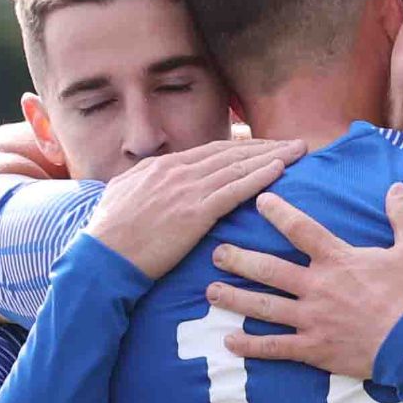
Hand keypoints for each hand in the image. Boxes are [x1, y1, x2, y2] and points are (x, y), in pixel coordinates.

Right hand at [86, 139, 306, 278]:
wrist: (103, 258)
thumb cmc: (109, 234)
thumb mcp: (121, 194)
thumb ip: (142, 180)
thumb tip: (149, 174)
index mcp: (163, 166)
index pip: (213, 151)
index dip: (244, 148)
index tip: (266, 147)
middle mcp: (178, 171)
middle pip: (232, 153)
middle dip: (267, 146)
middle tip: (294, 144)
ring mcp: (187, 190)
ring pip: (239, 167)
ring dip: (273, 157)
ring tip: (298, 152)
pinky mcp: (195, 212)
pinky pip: (235, 190)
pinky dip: (260, 177)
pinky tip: (280, 170)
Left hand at [206, 183, 402, 378]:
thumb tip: (398, 186)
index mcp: (338, 260)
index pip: (301, 229)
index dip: (278, 213)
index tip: (259, 202)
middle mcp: (317, 287)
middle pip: (269, 269)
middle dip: (239, 259)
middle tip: (216, 253)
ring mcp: (312, 319)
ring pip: (265, 306)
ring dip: (235, 298)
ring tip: (210, 292)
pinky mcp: (314, 348)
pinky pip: (276, 347)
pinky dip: (251, 345)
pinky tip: (230, 341)